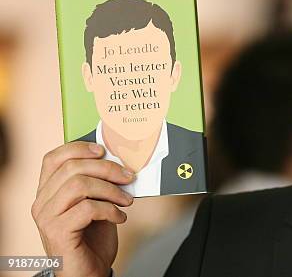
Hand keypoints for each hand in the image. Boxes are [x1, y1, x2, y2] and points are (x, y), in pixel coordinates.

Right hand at [32, 141, 134, 276]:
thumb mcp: (96, 203)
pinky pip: (87, 208)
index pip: (53, 158)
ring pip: (79, 185)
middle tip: (129, 177)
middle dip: (107, 169)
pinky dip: (110, 210)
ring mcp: (46, 218)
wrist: (88, 273)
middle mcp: (41, 202)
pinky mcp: (57, 232)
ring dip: (110, 190)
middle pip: (72, 168)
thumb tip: (118, 161)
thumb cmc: (92, 238)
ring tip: (126, 200)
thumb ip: (98, 184)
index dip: (79, 148)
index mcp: (48, 191)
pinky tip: (120, 217)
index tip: (103, 151)